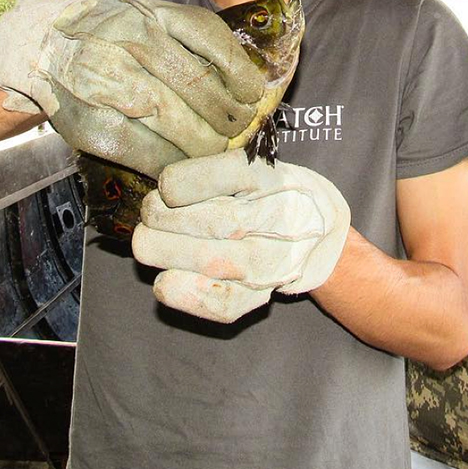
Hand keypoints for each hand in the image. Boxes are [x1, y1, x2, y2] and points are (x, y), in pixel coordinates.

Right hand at [0, 0, 264, 176]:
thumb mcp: (149, 17)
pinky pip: (146, 152)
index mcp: (151, 13)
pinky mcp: (91, 124)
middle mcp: (129, 43)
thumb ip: (190, 39)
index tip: (253, 94)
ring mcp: (108, 83)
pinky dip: (173, 162)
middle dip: (229, 114)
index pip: (211, 41)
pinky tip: (184, 162)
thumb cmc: (110, 34)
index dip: (241, 73)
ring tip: (217, 147)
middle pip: (198, 87)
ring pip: (176, 123)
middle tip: (239, 127)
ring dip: (207, 143)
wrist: (43, 46)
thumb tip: (247, 78)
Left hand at [131, 151, 351, 322]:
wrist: (319, 233)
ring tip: (147, 242)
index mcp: (275, 179)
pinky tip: (166, 278)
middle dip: (165, 219)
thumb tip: (160, 188)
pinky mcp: (260, 296)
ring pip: (213, 262)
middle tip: (148, 213)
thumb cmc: (272, 191)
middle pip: (215, 222)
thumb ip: (213, 170)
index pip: (228, 175)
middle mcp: (280, 220)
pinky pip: (221, 303)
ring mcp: (272, 263)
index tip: (165, 186)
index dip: (183, 183)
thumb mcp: (254, 165)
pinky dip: (184, 293)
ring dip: (165, 252)